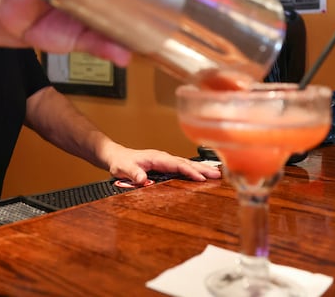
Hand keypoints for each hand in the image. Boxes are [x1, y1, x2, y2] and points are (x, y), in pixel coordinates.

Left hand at [104, 144, 221, 183]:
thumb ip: (133, 172)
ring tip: (217, 174)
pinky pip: (182, 166)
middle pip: (186, 162)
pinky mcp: (165, 164)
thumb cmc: (121, 162)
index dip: (190, 171)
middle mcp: (163, 157)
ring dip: (201, 168)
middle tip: (218, 174)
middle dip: (202, 168)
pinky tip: (202, 173)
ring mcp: (165, 160)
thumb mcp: (124, 168)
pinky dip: (194, 169)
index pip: (177, 165)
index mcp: (157, 157)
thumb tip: (142, 177)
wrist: (116, 156)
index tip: (202, 178)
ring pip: (186, 163)